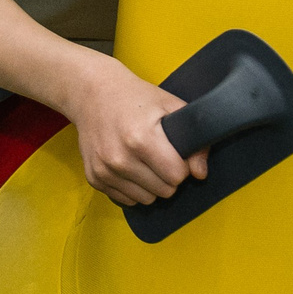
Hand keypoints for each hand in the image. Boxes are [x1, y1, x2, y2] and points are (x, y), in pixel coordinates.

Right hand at [68, 55, 208, 206]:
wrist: (92, 93)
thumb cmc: (135, 98)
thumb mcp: (170, 107)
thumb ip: (193, 140)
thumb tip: (200, 174)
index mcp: (141, 138)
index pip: (177, 176)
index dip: (181, 165)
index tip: (174, 153)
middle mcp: (120, 158)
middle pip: (164, 191)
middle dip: (168, 176)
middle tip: (160, 155)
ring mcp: (105, 170)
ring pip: (146, 200)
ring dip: (151, 185)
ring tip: (144, 161)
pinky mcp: (94, 178)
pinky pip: (126, 200)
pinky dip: (132, 187)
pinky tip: (129, 166)